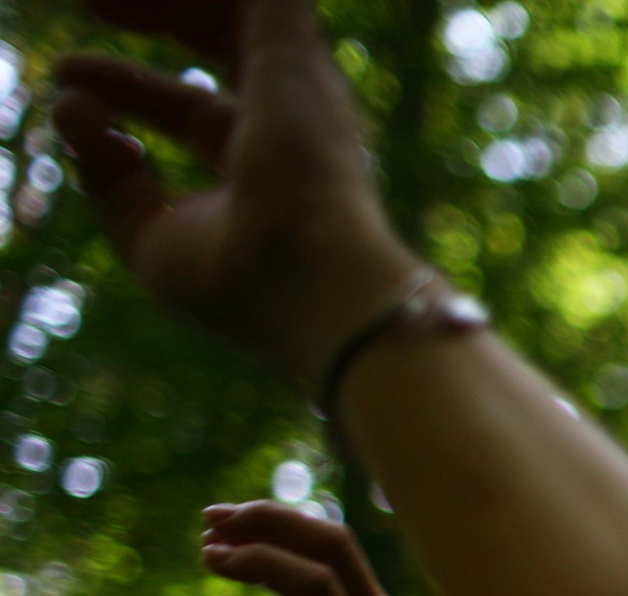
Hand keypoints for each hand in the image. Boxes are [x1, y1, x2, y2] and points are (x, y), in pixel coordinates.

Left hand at [52, 0, 419, 393]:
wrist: (306, 279)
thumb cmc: (241, 282)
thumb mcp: (151, 239)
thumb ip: (111, 182)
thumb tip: (74, 110)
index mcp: (266, 168)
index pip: (191, 106)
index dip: (129, 86)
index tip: (66, 73)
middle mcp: (289, 121)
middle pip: (218, 43)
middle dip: (153, 16)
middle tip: (90, 4)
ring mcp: (297, 83)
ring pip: (232, 6)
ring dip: (166, 0)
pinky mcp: (292, 49)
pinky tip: (134, 0)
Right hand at [202, 501, 453, 595]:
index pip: (314, 583)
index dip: (260, 559)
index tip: (208, 559)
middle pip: (332, 544)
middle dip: (268, 521)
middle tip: (207, 523)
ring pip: (337, 542)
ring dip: (279, 522)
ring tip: (217, 525)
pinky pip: (338, 556)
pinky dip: (293, 539)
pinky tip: (250, 543)